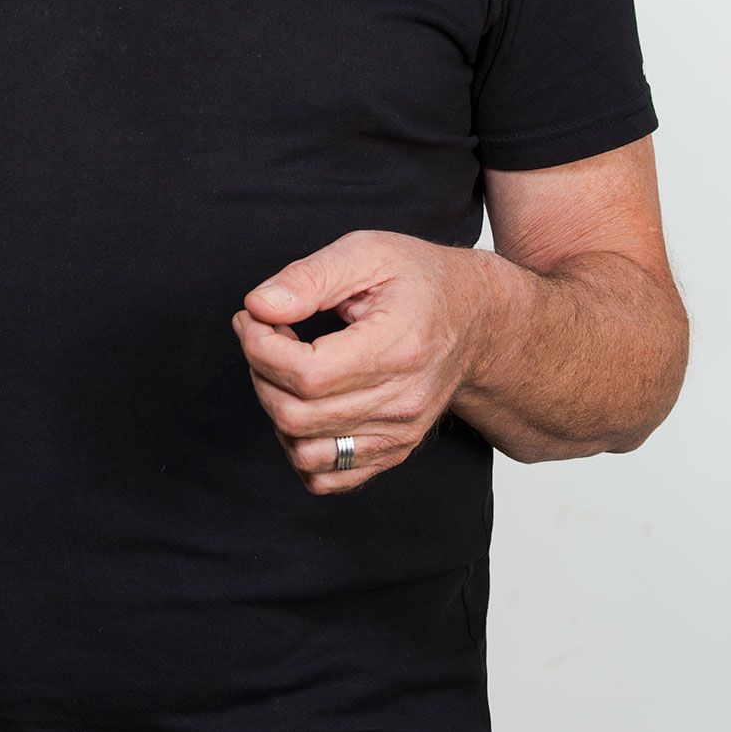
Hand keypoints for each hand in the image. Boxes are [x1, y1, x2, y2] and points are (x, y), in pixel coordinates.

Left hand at [232, 229, 492, 491]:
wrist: (476, 321)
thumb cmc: (421, 282)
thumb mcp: (366, 253)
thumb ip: (309, 278)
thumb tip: (259, 306)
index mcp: (397, 348)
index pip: (307, 374)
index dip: (260, 347)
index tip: (253, 318)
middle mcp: (402, 401)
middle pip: (297, 415)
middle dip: (260, 372)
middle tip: (265, 334)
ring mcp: (399, 433)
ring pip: (305, 453)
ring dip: (275, 410)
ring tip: (284, 369)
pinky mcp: (393, 451)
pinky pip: (328, 478)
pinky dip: (298, 448)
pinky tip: (302, 403)